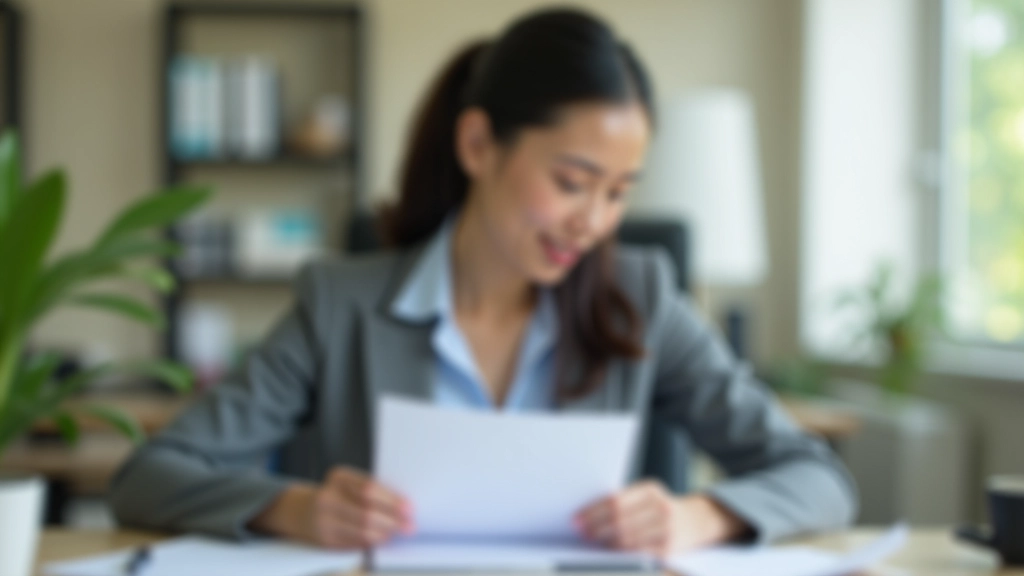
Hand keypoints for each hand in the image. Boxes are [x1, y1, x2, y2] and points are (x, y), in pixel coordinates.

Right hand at [250, 466, 414, 548]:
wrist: (302, 511)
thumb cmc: (336, 495)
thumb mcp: (348, 484)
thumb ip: (371, 491)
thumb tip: (402, 507)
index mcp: (338, 477)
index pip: (369, 489)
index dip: (391, 500)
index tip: (409, 508)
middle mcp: (328, 497)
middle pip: (366, 511)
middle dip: (392, 520)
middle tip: (409, 525)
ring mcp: (324, 520)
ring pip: (361, 530)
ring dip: (384, 533)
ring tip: (397, 533)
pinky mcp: (325, 539)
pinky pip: (354, 543)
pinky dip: (372, 542)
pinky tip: (382, 539)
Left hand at [574, 481, 748, 556]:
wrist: (697, 521)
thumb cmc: (661, 508)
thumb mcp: (647, 496)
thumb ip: (624, 501)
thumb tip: (588, 514)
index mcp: (651, 490)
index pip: (615, 500)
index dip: (592, 511)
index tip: (576, 518)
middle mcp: (661, 507)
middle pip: (619, 520)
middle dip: (595, 527)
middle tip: (580, 532)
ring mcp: (666, 528)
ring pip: (626, 538)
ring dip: (604, 541)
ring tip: (590, 541)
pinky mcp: (667, 549)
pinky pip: (637, 552)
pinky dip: (619, 552)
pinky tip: (608, 551)